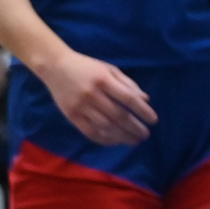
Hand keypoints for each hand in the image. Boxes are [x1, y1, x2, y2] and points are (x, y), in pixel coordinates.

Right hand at [40, 51, 155, 145]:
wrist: (56, 67)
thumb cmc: (87, 67)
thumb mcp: (109, 69)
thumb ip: (128, 83)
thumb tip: (145, 100)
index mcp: (104, 80)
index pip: (128, 98)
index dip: (142, 111)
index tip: (153, 120)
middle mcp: (93, 94)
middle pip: (118, 115)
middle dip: (134, 127)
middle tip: (145, 135)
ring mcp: (81, 107)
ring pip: (104, 126)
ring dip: (121, 136)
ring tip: (133, 141)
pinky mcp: (71, 116)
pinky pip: (89, 131)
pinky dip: (103, 139)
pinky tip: (114, 141)